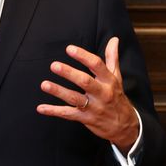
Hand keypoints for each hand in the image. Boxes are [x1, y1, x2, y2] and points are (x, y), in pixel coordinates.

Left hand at [37, 37, 139, 152]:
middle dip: (69, 73)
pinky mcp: (86, 119)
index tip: (70, 49)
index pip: (97, 65)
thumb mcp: (117, 77)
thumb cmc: (117, 97)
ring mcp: (93, 107)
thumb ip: (112, 57)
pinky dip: (54, 111)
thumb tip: (114, 40)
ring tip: (44, 84)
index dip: (83, 56)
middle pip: (84, 82)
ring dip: (59, 91)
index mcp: (108, 81)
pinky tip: (41, 108)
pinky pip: (68, 114)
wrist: (125, 125)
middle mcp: (102, 93)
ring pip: (74, 98)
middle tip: (54, 65)